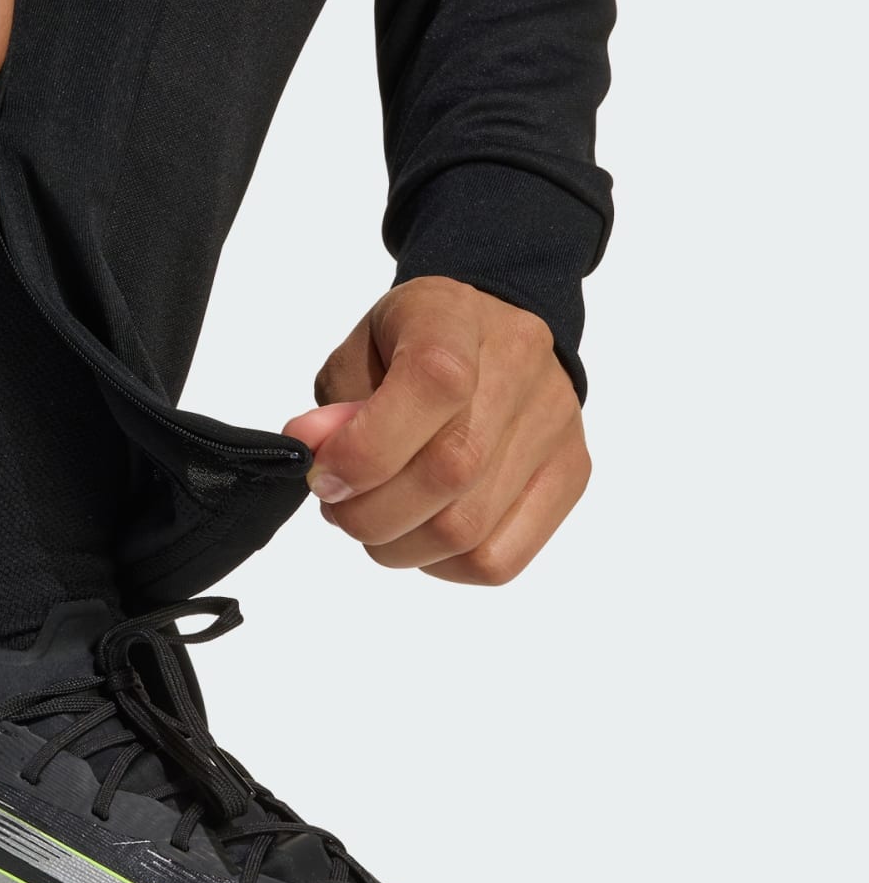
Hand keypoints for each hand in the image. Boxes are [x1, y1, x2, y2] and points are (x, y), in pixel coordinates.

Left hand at [282, 277, 589, 585]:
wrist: (489, 329)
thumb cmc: (412, 343)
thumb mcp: (357, 353)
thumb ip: (333, 408)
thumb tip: (313, 452)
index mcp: (455, 317)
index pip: (432, 386)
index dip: (367, 448)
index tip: (324, 474)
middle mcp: (520, 367)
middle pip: (449, 472)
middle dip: (369, 512)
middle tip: (339, 506)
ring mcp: (554, 427)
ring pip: (468, 529)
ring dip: (397, 544)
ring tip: (374, 518)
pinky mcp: (569, 475)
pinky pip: (499, 559)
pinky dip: (440, 564)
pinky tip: (418, 535)